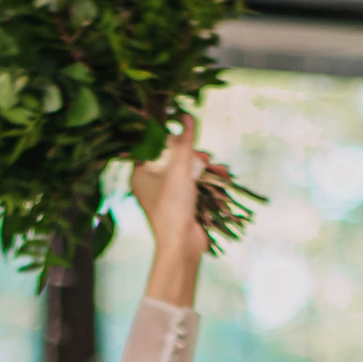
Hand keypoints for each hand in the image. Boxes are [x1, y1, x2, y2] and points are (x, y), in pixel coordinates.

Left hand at [132, 117, 210, 306]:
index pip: (152, 146)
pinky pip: (194, 183)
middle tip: (203, 158)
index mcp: (140, 174)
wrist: (183, 245)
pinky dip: (207, 179)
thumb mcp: (180, 169)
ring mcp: (166, 193)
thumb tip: (186, 116)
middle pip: (173, 157)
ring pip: (187, 169)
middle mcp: (150, 182)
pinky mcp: (181, 202)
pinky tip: (222, 177)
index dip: (170, 138)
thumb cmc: (173, 207)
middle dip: (193, 155)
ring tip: (218, 168)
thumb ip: (185, 142)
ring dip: (205, 167)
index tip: (185, 136)